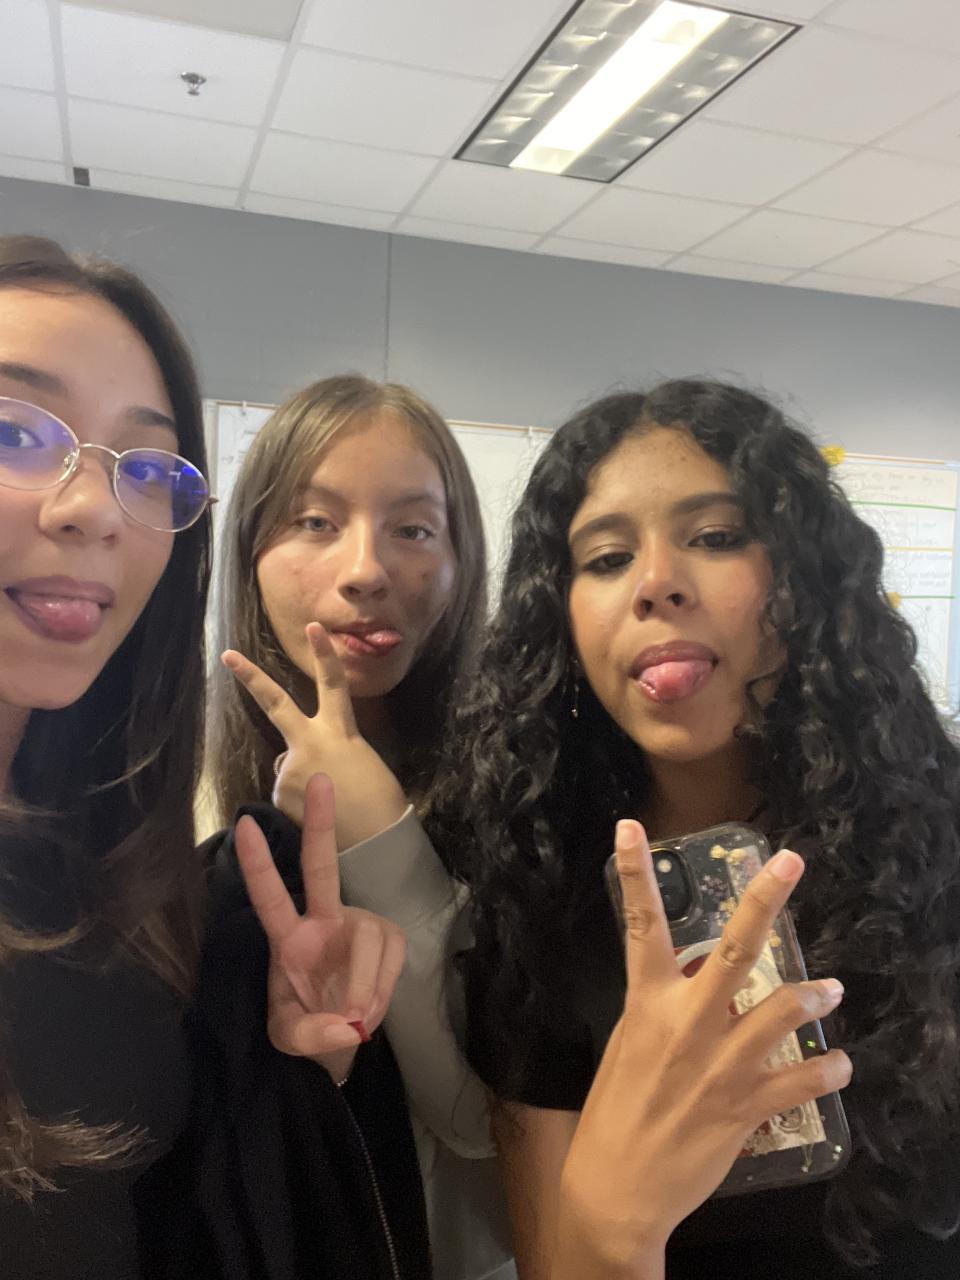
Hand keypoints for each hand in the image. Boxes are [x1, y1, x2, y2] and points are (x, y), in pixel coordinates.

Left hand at [223, 622, 406, 846]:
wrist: (376, 839)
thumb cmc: (378, 800)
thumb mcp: (357, 761)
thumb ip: (323, 752)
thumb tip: (290, 761)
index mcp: (340, 731)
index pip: (332, 684)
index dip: (324, 655)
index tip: (313, 626)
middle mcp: (310, 742)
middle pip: (275, 703)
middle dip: (251, 677)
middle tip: (227, 655)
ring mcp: (290, 767)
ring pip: (286, 767)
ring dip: (300, 781)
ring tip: (328, 801)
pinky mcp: (280, 792)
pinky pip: (284, 793)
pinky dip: (296, 803)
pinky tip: (315, 813)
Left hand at [235, 772, 406, 1082]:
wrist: (341, 1041)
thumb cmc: (307, 1028)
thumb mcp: (291, 1040)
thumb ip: (309, 1035)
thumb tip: (345, 1025)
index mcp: (287, 939)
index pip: (269, 897)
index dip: (258, 865)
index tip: (244, 826)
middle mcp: (323, 920)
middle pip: (321, 866)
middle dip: (321, 823)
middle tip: (321, 778)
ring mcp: (358, 926)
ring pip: (369, 940)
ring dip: (366, 988)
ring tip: (357, 1021)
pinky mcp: (389, 938)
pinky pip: (391, 960)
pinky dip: (382, 993)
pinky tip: (371, 1011)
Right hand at [554, 822, 851, 1278]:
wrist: (616, 1186)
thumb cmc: (617, 1109)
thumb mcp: (631, 1044)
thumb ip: (669, 1007)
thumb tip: (708, 976)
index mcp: (647, 1003)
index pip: (640, 926)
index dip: (635, 872)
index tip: (630, 826)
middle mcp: (686, 1023)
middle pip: (735, 950)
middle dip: (765, 901)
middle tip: (792, 863)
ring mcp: (720, 1064)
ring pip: (782, 1011)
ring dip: (813, 994)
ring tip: (832, 990)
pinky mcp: (746, 1106)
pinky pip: (801, 1080)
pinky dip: (827, 1068)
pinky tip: (838, 1063)